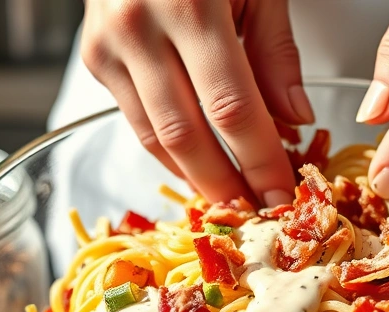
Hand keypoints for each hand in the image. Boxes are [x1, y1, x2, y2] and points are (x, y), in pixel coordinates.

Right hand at [81, 0, 312, 205]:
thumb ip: (275, 51)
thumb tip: (295, 119)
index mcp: (190, 3)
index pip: (232, 107)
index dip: (259, 159)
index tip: (284, 193)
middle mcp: (139, 26)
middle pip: (186, 134)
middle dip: (226, 184)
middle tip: (259, 214)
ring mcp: (108, 44)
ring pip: (154, 138)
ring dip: (197, 178)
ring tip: (234, 201)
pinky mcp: (94, 57)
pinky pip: (136, 121)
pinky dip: (170, 151)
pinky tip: (201, 168)